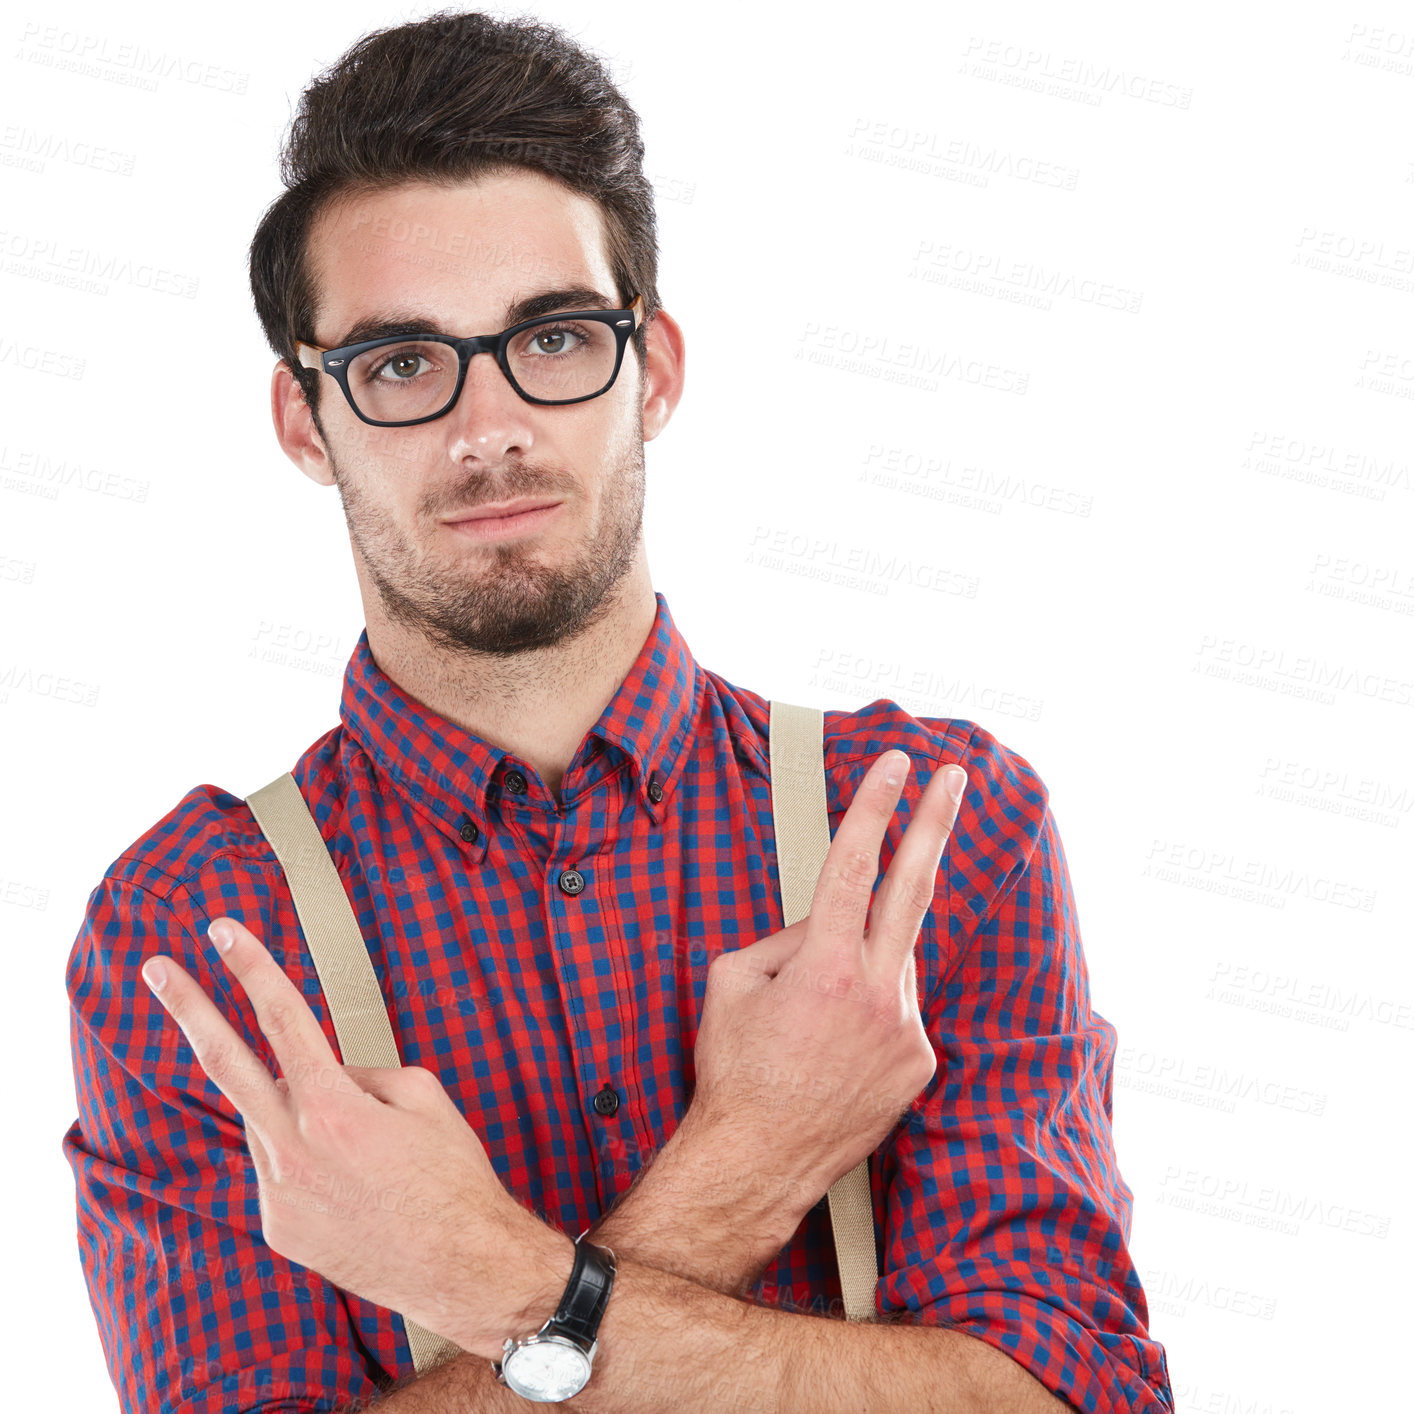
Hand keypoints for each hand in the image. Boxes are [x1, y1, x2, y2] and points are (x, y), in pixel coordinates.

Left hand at [139, 916, 571, 1360]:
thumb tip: (327, 1074)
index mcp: (332, 1107)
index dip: (251, 967)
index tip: (222, 932)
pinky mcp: (277, 1228)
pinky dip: (308, 1161)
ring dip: (297, 1115)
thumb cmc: (453, 1179)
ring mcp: (277, 1193)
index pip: (282, 1017)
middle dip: (189, 1009)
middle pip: (225, 1062)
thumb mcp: (425, 1098)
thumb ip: (363, 1073)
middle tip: (158, 969)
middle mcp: (292, 1149)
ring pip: (268, 1124)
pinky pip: (280, 1170)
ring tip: (361, 1146)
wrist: (462, 1267)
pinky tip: (355, 1185)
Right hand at [681, 749, 965, 1209]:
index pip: (854, 864)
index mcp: (825, 967)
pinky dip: (873, 1003)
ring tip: (815, 1012)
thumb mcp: (731, 981)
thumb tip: (822, 921)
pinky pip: (900, 1004)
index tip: (895, 764)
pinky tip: (835, 1043)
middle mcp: (877, 992)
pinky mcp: (920, 1060)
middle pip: (914, 886)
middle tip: (954, 777)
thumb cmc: (734, 1070)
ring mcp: (906, 1028)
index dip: (874, 806)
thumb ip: (784, 936)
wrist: (758, 1160)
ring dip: (864, 956)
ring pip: (894, 956)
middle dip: (934, 823)